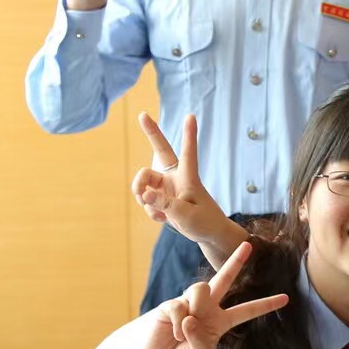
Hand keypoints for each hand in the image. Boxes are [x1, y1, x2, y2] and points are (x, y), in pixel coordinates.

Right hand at [116, 241, 287, 348]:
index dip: (265, 305)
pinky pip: (179, 306)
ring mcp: (189, 305)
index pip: (247, 311)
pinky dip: (178, 323)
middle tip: (248, 245)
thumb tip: (191, 318)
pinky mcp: (170, 305)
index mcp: (221, 322)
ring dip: (195, 308)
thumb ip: (202, 340)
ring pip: (200, 288)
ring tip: (185, 329)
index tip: (286, 298)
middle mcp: (207, 309)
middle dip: (235, 262)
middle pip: (224, 279)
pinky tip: (174, 334)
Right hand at [132, 112, 232, 244]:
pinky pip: (144, 199)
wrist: (206, 233)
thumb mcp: (187, 216)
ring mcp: (166, 185)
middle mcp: (176, 176)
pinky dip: (149, 210)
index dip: (189, 134)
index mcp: (189, 177)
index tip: (191, 116)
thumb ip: (165, 205)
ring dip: (142, 196)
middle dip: (152, 132)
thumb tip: (144, 194)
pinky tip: (162, 218)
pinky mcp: (159, 196)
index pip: (188, 152)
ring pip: (143, 183)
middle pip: (161, 150)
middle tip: (142, 115)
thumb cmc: (204, 222)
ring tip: (156, 212)